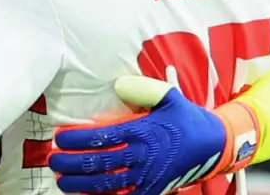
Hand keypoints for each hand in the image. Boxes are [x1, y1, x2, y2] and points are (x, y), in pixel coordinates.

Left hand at [49, 76, 257, 194]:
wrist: (216, 145)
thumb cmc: (186, 119)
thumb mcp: (169, 97)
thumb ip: (142, 89)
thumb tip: (118, 84)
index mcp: (142, 132)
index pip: (102, 137)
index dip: (77, 140)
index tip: (59, 139)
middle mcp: (142, 156)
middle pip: (99, 163)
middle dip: (72, 163)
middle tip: (53, 160)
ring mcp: (147, 176)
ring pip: (108, 184)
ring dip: (82, 184)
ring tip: (62, 181)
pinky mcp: (154, 189)